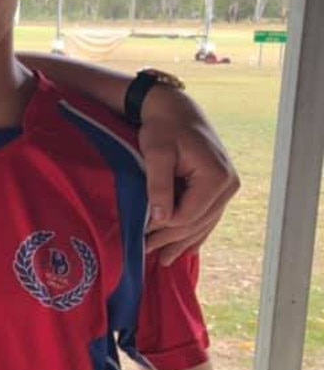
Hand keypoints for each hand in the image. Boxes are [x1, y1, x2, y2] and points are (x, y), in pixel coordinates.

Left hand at [138, 87, 239, 264]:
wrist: (175, 109)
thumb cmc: (163, 127)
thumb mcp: (157, 153)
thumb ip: (159, 185)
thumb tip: (161, 220)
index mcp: (216, 177)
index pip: (189, 214)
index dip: (165, 228)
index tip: (141, 236)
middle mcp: (228, 185)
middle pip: (197, 222)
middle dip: (171, 240)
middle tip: (145, 253)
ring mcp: (226, 187)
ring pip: (203, 223)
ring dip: (182, 241)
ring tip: (162, 259)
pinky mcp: (219, 187)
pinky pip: (207, 216)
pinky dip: (194, 232)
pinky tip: (184, 248)